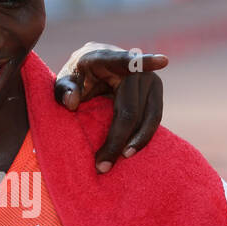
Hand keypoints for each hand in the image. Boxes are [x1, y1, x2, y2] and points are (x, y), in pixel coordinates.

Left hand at [53, 42, 167, 172]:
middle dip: (117, 139)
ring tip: (120, 160)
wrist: (95, 68)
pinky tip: (130, 150)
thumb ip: (63, 90)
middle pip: (129, 110)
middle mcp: (133, 68)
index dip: (145, 62)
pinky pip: (154, 118)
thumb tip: (72, 103)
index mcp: (106, 59)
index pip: (125, 61)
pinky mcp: (156, 91)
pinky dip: (143, 136)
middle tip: (102, 166)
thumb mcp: (64, 80)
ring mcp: (149, 79)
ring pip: (148, 117)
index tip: (163, 61)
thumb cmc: (78, 76)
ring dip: (136, 142)